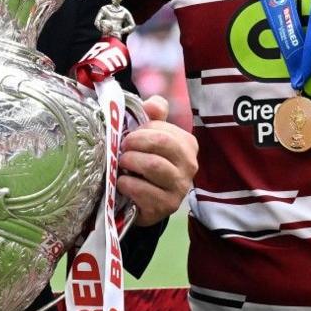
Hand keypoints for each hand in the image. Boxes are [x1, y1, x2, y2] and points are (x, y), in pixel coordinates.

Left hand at [116, 95, 196, 226]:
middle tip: (122, 148)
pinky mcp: (167, 206)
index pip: (162, 129)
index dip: (139, 131)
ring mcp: (180, 187)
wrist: (142, 201)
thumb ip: (153, 114)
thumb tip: (152, 104)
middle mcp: (190, 165)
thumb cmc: (145, 161)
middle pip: (161, 143)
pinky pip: (144, 190)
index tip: (128, 136)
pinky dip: (127, 184)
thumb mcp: (149, 135)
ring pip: (153, 165)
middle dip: (134, 143)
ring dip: (130, 162)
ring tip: (121, 164)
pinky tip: (123, 183)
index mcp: (187, 143)